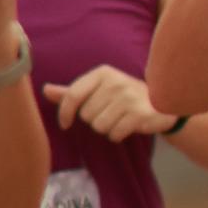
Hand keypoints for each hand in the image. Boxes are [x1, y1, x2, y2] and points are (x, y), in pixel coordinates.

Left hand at [50, 66, 165, 144]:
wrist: (161, 103)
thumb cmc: (123, 96)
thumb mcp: (97, 90)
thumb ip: (72, 92)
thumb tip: (46, 90)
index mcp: (102, 73)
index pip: (72, 95)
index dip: (64, 113)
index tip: (64, 124)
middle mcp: (115, 81)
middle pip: (86, 115)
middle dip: (94, 120)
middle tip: (110, 113)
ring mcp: (129, 97)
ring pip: (99, 126)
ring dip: (107, 129)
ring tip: (119, 119)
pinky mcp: (140, 113)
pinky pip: (114, 134)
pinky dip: (118, 135)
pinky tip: (128, 126)